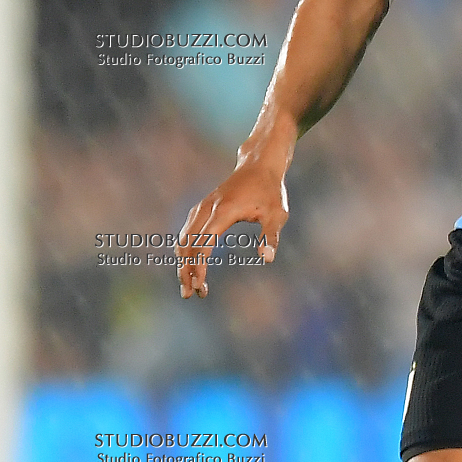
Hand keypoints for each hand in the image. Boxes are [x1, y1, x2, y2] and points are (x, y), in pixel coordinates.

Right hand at [177, 156, 288, 298]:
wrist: (259, 166)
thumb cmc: (270, 191)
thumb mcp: (277, 214)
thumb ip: (271, 236)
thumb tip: (267, 258)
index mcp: (223, 211)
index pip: (204, 244)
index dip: (199, 266)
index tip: (199, 286)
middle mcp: (207, 209)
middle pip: (188, 244)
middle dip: (186, 270)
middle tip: (191, 295)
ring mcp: (202, 207)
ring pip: (184, 238)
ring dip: (183, 263)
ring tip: (188, 286)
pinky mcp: (203, 208)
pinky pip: (188, 232)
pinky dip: (186, 250)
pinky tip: (188, 265)